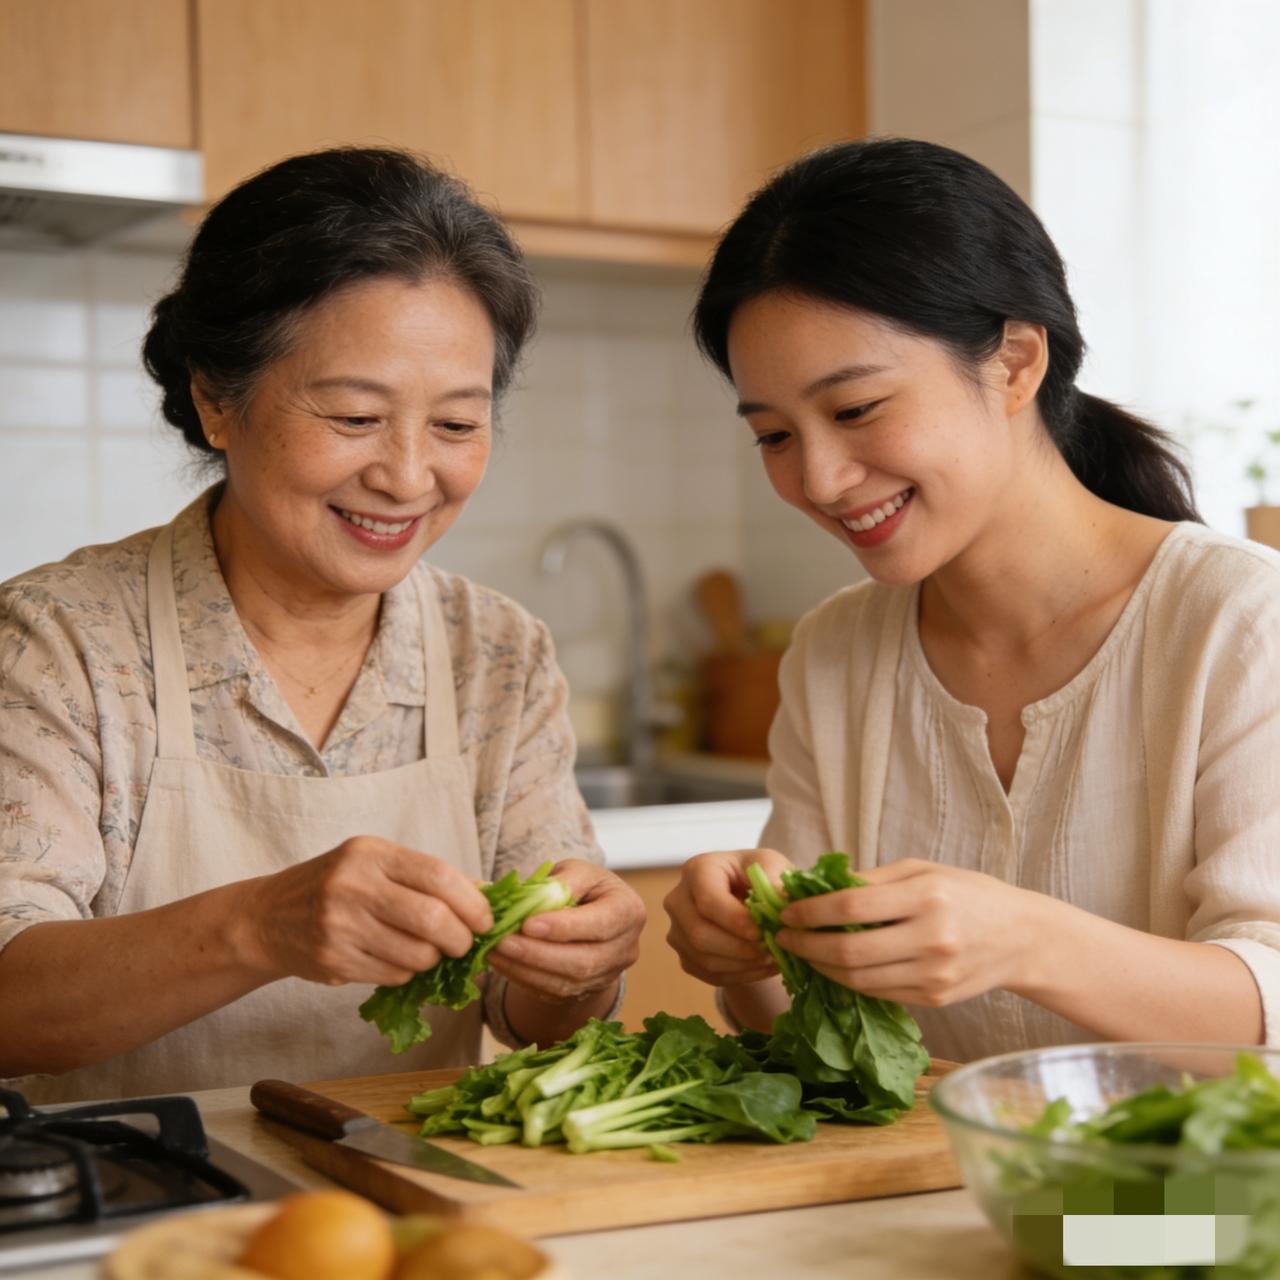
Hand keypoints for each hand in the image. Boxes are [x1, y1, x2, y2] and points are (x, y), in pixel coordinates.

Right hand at [242, 836, 492, 986]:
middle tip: (463, 944)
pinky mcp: (333, 961)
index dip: (472, 902)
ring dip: (434, 959)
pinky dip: (407, 972)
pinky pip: (393, 975)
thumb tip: (489, 895)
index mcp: (370, 854)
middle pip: (432, 919)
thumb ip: (427, 877)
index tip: (485, 920)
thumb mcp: (376, 864)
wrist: (267, 917)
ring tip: (428, 951)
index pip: (438, 876)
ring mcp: (340, 926)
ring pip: (416, 954)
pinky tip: (397, 959)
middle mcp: (353, 886)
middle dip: (460, 938)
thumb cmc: (336, 885)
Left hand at [488, 859, 644, 1002]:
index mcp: (628, 911)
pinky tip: (503, 964)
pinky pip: (554, 993)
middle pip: (583, 961)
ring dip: (526, 969)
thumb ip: (560, 882)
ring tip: (495, 952)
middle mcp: (625, 948)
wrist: (592, 914)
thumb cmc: (585, 886)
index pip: (600, 924)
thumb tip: (530, 896)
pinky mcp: (587, 991)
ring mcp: (608, 975)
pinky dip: (525, 979)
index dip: (565, 927)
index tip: (528, 924)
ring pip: (567, 983)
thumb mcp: (577, 872)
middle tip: (502, 942)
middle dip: (538, 954)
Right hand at [663, 848, 791, 987]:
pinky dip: (740, 975)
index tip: (762, 931)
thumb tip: (781, 902)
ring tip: (772, 958)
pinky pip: (710, 974)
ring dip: (743, 964)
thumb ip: (775, 878)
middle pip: (700, 934)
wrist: (748, 893)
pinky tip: (762, 966)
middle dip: (740, 948)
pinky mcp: (686, 956)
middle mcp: (678, 900)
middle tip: (770, 950)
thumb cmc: (758, 875)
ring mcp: (678, 931)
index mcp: (696, 870)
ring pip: (705, 958)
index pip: (707, 900)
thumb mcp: (772, 865)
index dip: (735, 920)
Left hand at [775, 858, 1041, 1005]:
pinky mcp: (934, 999)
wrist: (1021, 938)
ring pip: (858, 979)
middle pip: (849, 950)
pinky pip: (877, 993)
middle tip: (783, 937)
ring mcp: (934, 974)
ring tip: (801, 952)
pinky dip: (848, 981)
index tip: (786, 912)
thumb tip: (816, 888)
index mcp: (927, 897)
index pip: (852, 906)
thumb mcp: (922, 871)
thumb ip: (872, 881)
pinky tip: (832, 967)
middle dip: (806, 945)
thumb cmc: (967, 894)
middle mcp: (931, 939)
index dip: (811, 912)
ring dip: (820, 967)